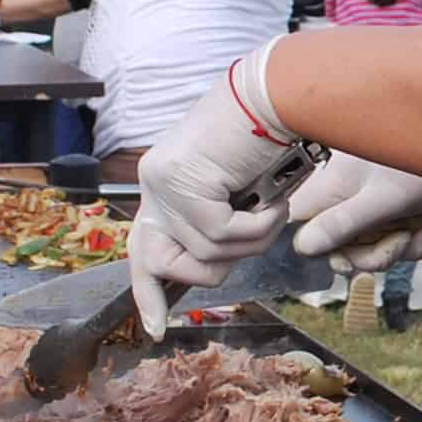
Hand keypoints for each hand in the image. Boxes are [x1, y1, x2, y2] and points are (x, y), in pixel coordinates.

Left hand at [128, 48, 304, 335]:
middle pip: (171, 265)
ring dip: (252, 239)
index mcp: (165, 188)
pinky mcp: (178, 181)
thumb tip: (216, 264)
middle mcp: (154, 185)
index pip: (143, 251)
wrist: (278, 92)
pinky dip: (259, 225)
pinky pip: (221, 234)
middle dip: (217, 266)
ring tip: (273, 206)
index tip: (156, 328)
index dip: (149, 292)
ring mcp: (162, 183)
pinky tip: (274, 200)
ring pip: (205, 254)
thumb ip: (220, 224)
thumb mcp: (241, 194)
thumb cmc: (272, 138)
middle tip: (255, 230)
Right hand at [286, 152, 421, 272]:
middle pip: (344, 247)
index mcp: (331, 189)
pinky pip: (398, 238)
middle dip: (380, 254)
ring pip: (376, 246)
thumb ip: (344, 223)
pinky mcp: (395, 208)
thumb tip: (303, 247)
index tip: (350, 257)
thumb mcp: (385, 198)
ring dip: (410, 246)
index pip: (303, 229)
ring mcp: (372, 203)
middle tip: (404, 240)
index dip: (323, 249)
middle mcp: (346, 196)